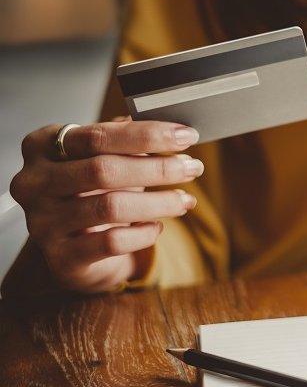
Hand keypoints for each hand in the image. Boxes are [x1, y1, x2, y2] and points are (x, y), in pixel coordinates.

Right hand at [9, 119, 202, 292]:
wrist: (75, 244)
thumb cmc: (93, 190)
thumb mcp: (106, 157)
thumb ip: (130, 140)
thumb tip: (174, 130)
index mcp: (43, 146)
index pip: (98, 135)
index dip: (147, 135)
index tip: (186, 136)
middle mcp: (34, 182)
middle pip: (103, 169)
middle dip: (157, 168)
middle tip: (192, 167)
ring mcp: (43, 222)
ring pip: (110, 207)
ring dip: (159, 202)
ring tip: (185, 199)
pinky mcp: (61, 257)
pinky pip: (112, 242)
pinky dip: (143, 233)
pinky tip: (157, 227)